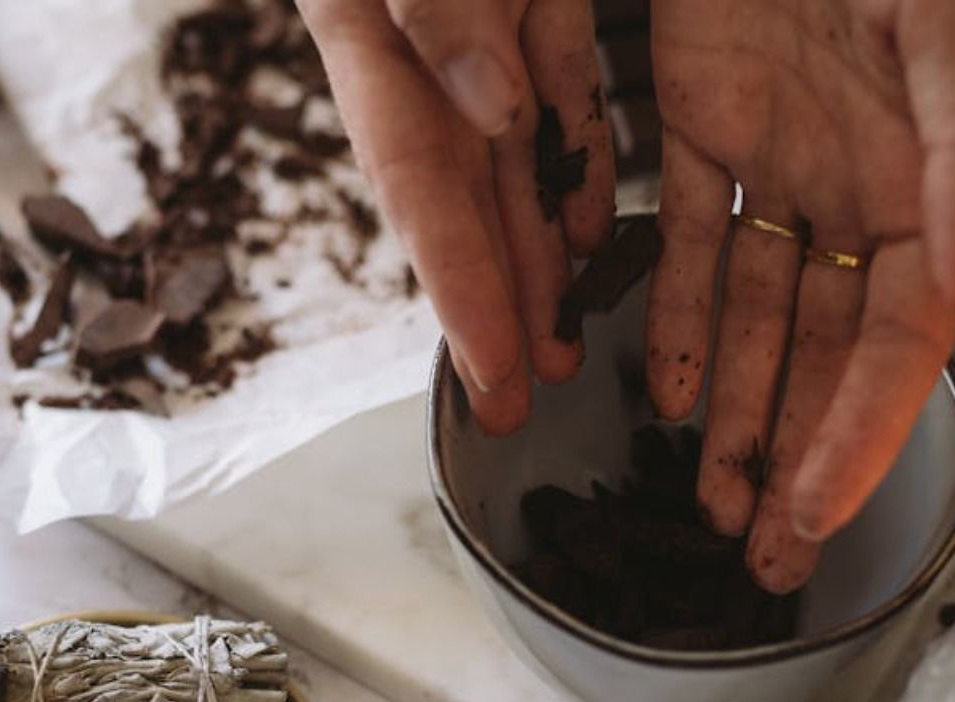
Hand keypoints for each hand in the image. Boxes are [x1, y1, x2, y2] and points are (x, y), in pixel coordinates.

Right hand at [297, 0, 617, 434]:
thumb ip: (434, 7)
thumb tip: (490, 108)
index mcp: (364, 33)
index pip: (416, 182)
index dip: (454, 284)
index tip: (491, 369)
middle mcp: (419, 51)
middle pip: (462, 202)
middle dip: (492, 309)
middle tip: (512, 407)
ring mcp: (483, 25)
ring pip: (517, 164)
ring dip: (539, 259)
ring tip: (559, 351)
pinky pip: (563, 88)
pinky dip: (578, 163)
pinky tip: (591, 237)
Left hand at [644, 0, 954, 591]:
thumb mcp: (940, 37)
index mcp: (927, 177)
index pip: (895, 340)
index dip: (859, 432)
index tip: (818, 514)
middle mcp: (854, 183)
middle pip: (823, 352)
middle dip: (794, 454)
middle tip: (761, 547)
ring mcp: (777, 156)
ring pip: (753, 313)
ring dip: (734, 408)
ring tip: (713, 495)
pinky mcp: (700, 119)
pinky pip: (688, 239)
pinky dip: (677, 316)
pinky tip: (669, 389)